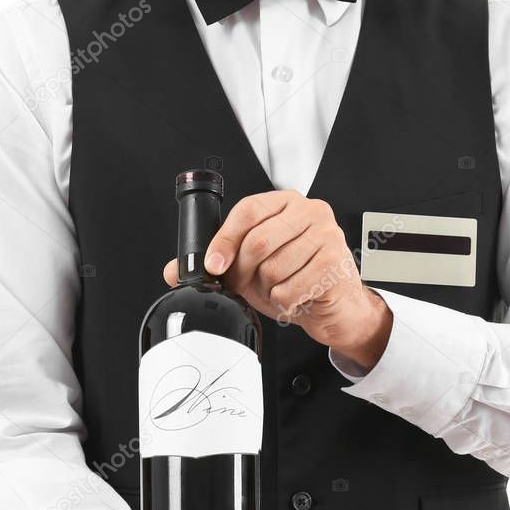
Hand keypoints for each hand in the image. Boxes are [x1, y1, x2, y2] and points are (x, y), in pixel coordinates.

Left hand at [163, 189, 392, 370]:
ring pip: (273, 269)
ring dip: (267, 290)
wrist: (334, 306)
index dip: (224, 240)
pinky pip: (290, 289)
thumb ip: (217, 264)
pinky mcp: (335, 262)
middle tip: (247, 285)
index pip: (248, 211)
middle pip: (258, 241)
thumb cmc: (296, 280)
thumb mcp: (253, 269)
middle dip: (244, 272)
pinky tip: (295, 298)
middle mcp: (310, 212)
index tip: (213, 265)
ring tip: (279, 289)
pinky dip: (285, 302)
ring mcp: (326, 236)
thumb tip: (175, 270)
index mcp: (286, 203)